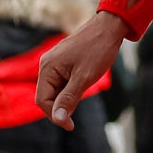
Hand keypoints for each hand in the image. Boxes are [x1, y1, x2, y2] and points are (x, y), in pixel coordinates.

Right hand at [35, 10, 129, 129]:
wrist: (110, 27)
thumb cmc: (98, 49)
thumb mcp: (84, 78)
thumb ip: (68, 99)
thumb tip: (57, 119)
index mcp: (47, 68)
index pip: (42, 101)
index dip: (55, 115)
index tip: (71, 125)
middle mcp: (46, 65)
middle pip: (47, 96)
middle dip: (61, 106)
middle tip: (80, 107)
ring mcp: (54, 63)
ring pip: (55, 90)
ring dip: (68, 97)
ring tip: (86, 87)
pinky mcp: (62, 62)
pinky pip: (62, 82)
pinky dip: (71, 88)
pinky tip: (84, 82)